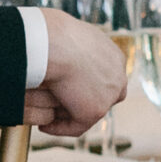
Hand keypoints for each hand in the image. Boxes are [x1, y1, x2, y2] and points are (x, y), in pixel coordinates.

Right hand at [31, 9, 126, 137]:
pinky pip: (77, 126)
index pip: (106, 76)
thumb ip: (70, 45)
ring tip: (47, 117)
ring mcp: (109, 94)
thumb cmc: (51, 33)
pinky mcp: (95, 110)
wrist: (53, 42)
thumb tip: (54, 45)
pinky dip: (60, 128)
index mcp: (113, 56)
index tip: (66, 88)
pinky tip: (43, 126)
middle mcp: (117, 75)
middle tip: (58, 105)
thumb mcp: (67, 35)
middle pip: (105, 95)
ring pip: (90, 110)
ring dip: (70, 115)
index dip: (86, 84)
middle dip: (82, 101)